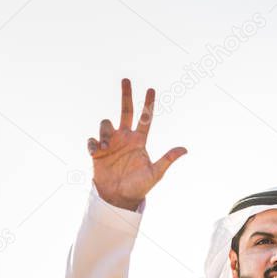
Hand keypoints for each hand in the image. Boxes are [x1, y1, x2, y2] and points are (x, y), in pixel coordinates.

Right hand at [87, 78, 186, 210]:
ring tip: (105, 148)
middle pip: (125, 111)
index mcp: (139, 141)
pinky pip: (92, 140)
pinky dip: (92, 144)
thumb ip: (167, 159)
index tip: (151, 89)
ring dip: (104, 132)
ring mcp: (110, 143)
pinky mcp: (97, 151)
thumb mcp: (155, 173)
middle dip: (126, 95)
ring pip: (105, 124)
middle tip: (127, 79)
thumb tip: (185, 149)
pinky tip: (96, 152)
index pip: (145, 119)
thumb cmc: (139, 186)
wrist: (120, 197)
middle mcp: (125, 138)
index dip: (148, 104)